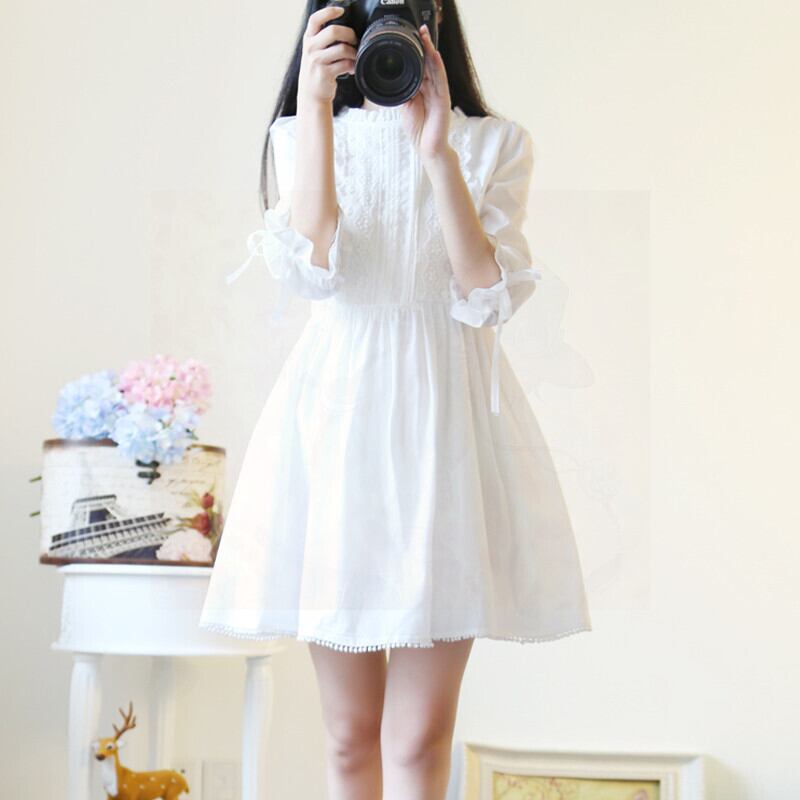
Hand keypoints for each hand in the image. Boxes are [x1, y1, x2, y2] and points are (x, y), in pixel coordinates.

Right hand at [297, 5, 357, 106]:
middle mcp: (310, 48)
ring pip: (342, 48)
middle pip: (333, 31)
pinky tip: (351, 69)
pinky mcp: (325, 73)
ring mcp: (317, 61)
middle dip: (349, 34)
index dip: (328, 12)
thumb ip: (322, 40)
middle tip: (354, 41)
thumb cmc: (316, 71)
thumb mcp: (313, 52)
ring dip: (353, 52)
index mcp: (308, 39)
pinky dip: (352, 66)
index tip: (341, 11)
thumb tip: (344, 30)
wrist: (311, 95)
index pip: (315, 19)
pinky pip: (345, 64)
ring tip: (354, 57)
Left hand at [401, 23, 452, 163]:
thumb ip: (404, 92)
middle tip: (420, 30)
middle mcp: (433, 88)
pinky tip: (434, 56)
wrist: (427, 148)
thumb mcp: (406, 107)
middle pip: (429, 63)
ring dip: (431, 51)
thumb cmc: (419, 130)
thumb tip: (395, 78)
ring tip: (426, 36)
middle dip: (425, 46)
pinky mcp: (444, 100)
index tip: (412, 37)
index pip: (421, 66)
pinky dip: (438, 67)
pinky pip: (441, 80)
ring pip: (435, 68)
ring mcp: (439, 93)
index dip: (417, 52)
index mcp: (424, 89)